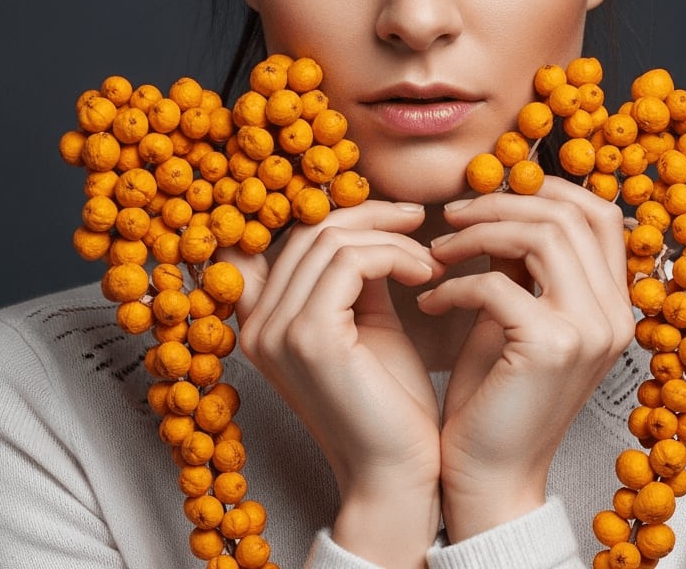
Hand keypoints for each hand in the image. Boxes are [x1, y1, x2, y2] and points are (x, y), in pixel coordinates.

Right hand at [228, 201, 443, 567]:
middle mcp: (257, 324)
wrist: (399, 472)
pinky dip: (396, 256)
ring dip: (392, 238)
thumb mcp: (368, 323)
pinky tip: (425, 275)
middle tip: (417, 219)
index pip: (284, 236)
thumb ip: (359, 276)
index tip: (386, 212)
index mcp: (263, 320)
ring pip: (332, 238)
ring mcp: (277, 331)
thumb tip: (378, 222)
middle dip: (373, 215)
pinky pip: (352, 261)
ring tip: (428, 261)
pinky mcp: (310, 337)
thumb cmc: (390, 402)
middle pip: (310, 229)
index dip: (332, 211)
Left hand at [417, 176, 633, 540]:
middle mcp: (614, 315)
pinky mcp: (552, 347)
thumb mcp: (515, 314)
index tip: (493, 187)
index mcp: (613, 304)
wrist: (491, 476)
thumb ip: (521, 263)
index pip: (600, 213)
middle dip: (501, 203)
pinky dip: (455, 284)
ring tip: (437, 251)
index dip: (548, 187)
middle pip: (569, 215)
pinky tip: (431, 301)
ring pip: (540, 235)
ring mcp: (590, 330)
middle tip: (451, 214)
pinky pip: (497, 283)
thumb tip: (501, 205)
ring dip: (477, 233)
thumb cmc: (497, 395)